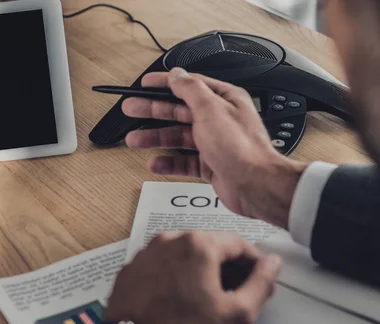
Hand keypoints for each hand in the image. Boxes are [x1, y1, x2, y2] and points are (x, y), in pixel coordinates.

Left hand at [106, 231, 281, 323]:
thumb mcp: (238, 315)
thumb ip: (261, 283)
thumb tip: (271, 264)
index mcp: (197, 245)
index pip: (237, 243)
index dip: (253, 262)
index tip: (258, 277)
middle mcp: (167, 241)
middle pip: (207, 245)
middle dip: (225, 266)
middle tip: (236, 292)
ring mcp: (144, 254)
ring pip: (182, 254)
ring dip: (198, 270)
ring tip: (206, 299)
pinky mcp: (129, 270)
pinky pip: (159, 265)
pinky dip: (173, 276)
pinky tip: (178, 299)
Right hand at [122, 68, 307, 228]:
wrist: (255, 184)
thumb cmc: (241, 147)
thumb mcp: (211, 109)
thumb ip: (190, 90)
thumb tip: (176, 75)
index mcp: (223, 100)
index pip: (188, 86)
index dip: (165, 84)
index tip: (144, 84)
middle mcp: (218, 119)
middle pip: (178, 111)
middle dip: (153, 111)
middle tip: (132, 109)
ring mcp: (213, 143)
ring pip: (178, 137)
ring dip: (155, 138)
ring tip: (134, 140)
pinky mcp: (210, 164)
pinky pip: (183, 161)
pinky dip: (168, 162)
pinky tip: (155, 163)